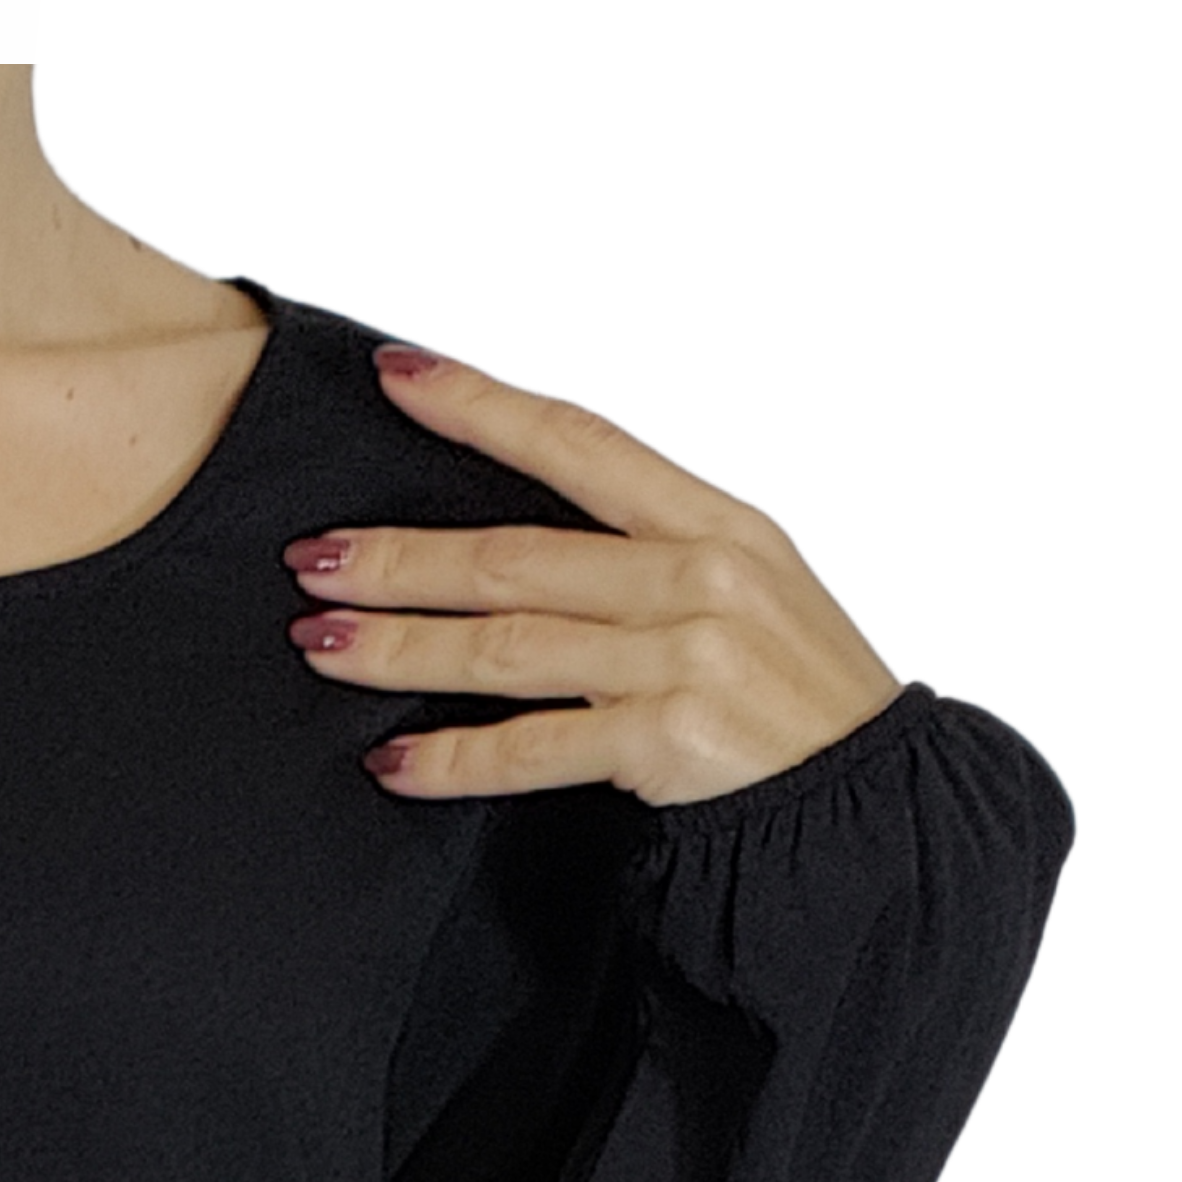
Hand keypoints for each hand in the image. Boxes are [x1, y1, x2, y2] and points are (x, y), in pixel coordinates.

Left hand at [283, 345, 899, 804]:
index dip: (480, 405)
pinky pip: (532, 746)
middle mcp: (699, 576)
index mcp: (715, 521)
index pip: (579, 441)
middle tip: (310, 557)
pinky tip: (394, 761)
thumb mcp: (746, 590)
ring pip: (508, 645)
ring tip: (322, 643)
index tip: (394, 376)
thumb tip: (523, 547)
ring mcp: (683, 657)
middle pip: (515, 554)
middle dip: (401, 556)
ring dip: (402, 646)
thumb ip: (647, 556)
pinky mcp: (669, 740)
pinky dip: (455, 758)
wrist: (871, 806)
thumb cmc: (796, 695)